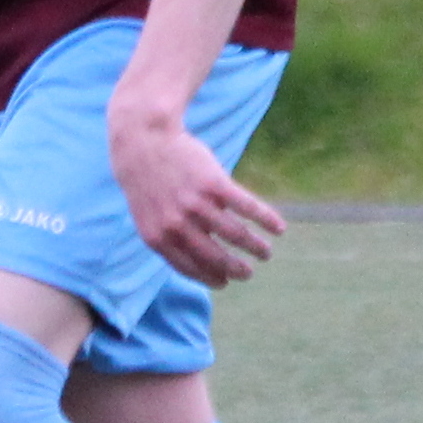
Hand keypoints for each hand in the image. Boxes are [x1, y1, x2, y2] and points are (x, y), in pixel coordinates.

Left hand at [109, 101, 283, 288]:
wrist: (142, 140)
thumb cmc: (148, 182)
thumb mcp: (147, 216)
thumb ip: (168, 238)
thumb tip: (197, 262)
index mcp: (158, 238)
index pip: (190, 268)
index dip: (211, 278)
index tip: (225, 282)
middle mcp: (177, 225)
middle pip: (217, 256)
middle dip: (237, 269)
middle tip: (248, 273)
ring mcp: (196, 204)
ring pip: (236, 234)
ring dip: (256, 247)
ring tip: (266, 252)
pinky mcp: (214, 183)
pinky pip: (247, 207)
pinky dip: (267, 219)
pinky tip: (280, 227)